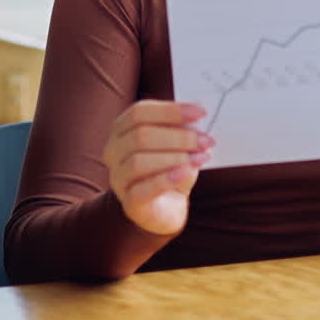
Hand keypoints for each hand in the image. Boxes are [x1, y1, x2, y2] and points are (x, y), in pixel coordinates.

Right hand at [103, 100, 213, 235]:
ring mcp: (118, 178)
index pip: (139, 112)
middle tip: (206, 140)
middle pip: (140, 135)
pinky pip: (143, 190)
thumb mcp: (177, 145)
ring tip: (201, 157)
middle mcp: (113, 151)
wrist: (165, 209)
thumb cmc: (169, 170)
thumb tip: (194, 122)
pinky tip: (186, 172)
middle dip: (178, 136)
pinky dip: (166, 179)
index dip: (170, 110)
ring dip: (175, 157)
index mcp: (121, 129)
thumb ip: (181, 131)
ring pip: (139, 161)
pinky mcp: (129, 204)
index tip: (201, 112)